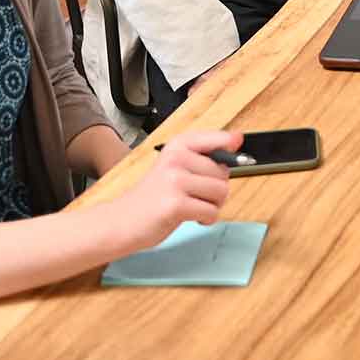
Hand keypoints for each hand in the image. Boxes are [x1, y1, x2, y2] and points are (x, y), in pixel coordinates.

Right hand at [109, 129, 239, 255]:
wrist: (121, 221)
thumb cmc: (153, 195)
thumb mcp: (175, 166)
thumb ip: (204, 154)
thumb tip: (238, 140)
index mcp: (178, 145)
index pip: (217, 138)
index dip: (230, 147)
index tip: (237, 149)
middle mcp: (177, 158)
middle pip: (223, 173)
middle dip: (216, 189)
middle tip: (195, 195)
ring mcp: (176, 181)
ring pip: (221, 192)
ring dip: (212, 205)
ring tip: (191, 206)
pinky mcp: (176, 204)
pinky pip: (211, 211)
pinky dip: (206, 219)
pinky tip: (189, 217)